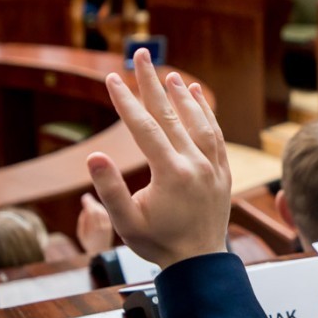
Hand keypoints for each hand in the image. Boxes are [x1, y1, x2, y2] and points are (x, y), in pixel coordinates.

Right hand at [76, 192, 114, 254]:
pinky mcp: (111, 225)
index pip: (92, 212)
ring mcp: (108, 226)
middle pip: (98, 210)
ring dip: (96, 204)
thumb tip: (85, 209)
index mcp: (93, 229)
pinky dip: (101, 208)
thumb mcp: (81, 234)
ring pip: (103, 211)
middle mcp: (102, 227)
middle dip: (92, 202)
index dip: (89, 204)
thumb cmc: (88, 242)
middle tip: (86, 197)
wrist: (101, 251)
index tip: (84, 198)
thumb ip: (82, 221)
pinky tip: (97, 206)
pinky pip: (106, 214)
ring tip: (90, 201)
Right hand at [87, 50, 230, 268]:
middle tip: (139, 55)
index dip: (125, 102)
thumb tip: (94, 155)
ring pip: (197, 121)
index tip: (110, 79)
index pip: (144, 127)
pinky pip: (216, 135)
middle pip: (170, 115)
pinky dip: (206, 114)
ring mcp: (213, 166)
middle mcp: (195, 163)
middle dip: (150, 83)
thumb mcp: (126, 223)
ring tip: (168, 74)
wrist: (199, 263)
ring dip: (181, 96)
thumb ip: (110, 190)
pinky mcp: (223, 171)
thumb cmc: (158, 244)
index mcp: (171, 173)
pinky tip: (197, 97)